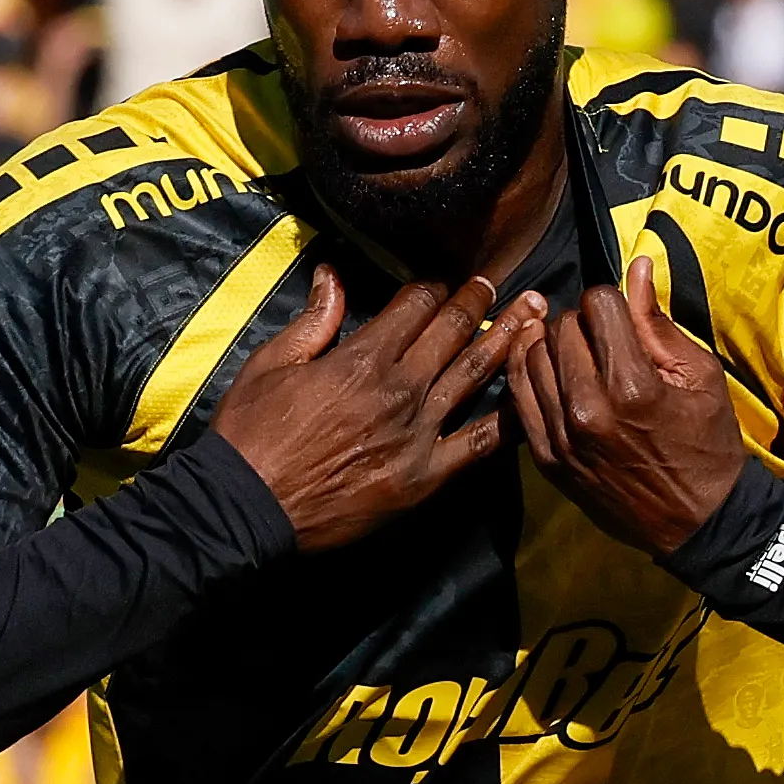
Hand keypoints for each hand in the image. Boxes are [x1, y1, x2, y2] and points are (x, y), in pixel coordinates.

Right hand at [212, 264, 540, 551]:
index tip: (446, 280)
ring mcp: (419, 433)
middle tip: (497, 283)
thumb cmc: (252, 435)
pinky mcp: (426, 476)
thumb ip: (314, 320)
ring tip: (534, 311)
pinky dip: (509, 420)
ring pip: (475, 373)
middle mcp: (400, 389)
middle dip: (478, 300)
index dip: (435, 285)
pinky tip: (530, 397)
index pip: (416, 305)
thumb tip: (333, 275)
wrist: (248, 508)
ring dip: (507, 337)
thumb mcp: (270, 364)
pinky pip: (479, 443)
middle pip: (452, 330)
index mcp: (363, 357)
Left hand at [508, 254, 747, 554]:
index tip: (621, 316)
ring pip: (531, 355)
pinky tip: (547, 368)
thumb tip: (639, 267)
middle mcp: (589, 409)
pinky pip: (518, 394)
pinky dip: (527, 371)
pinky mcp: (546, 456)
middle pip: (560, 327)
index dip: (610, 300)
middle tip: (601, 337)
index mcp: (634, 385)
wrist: (696, 520)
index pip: (597, 304)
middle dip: (580, 321)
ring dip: (550, 344)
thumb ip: (658, 323)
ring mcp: (562, 435)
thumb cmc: (706, 445)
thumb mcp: (699, 376)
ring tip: (576, 353)